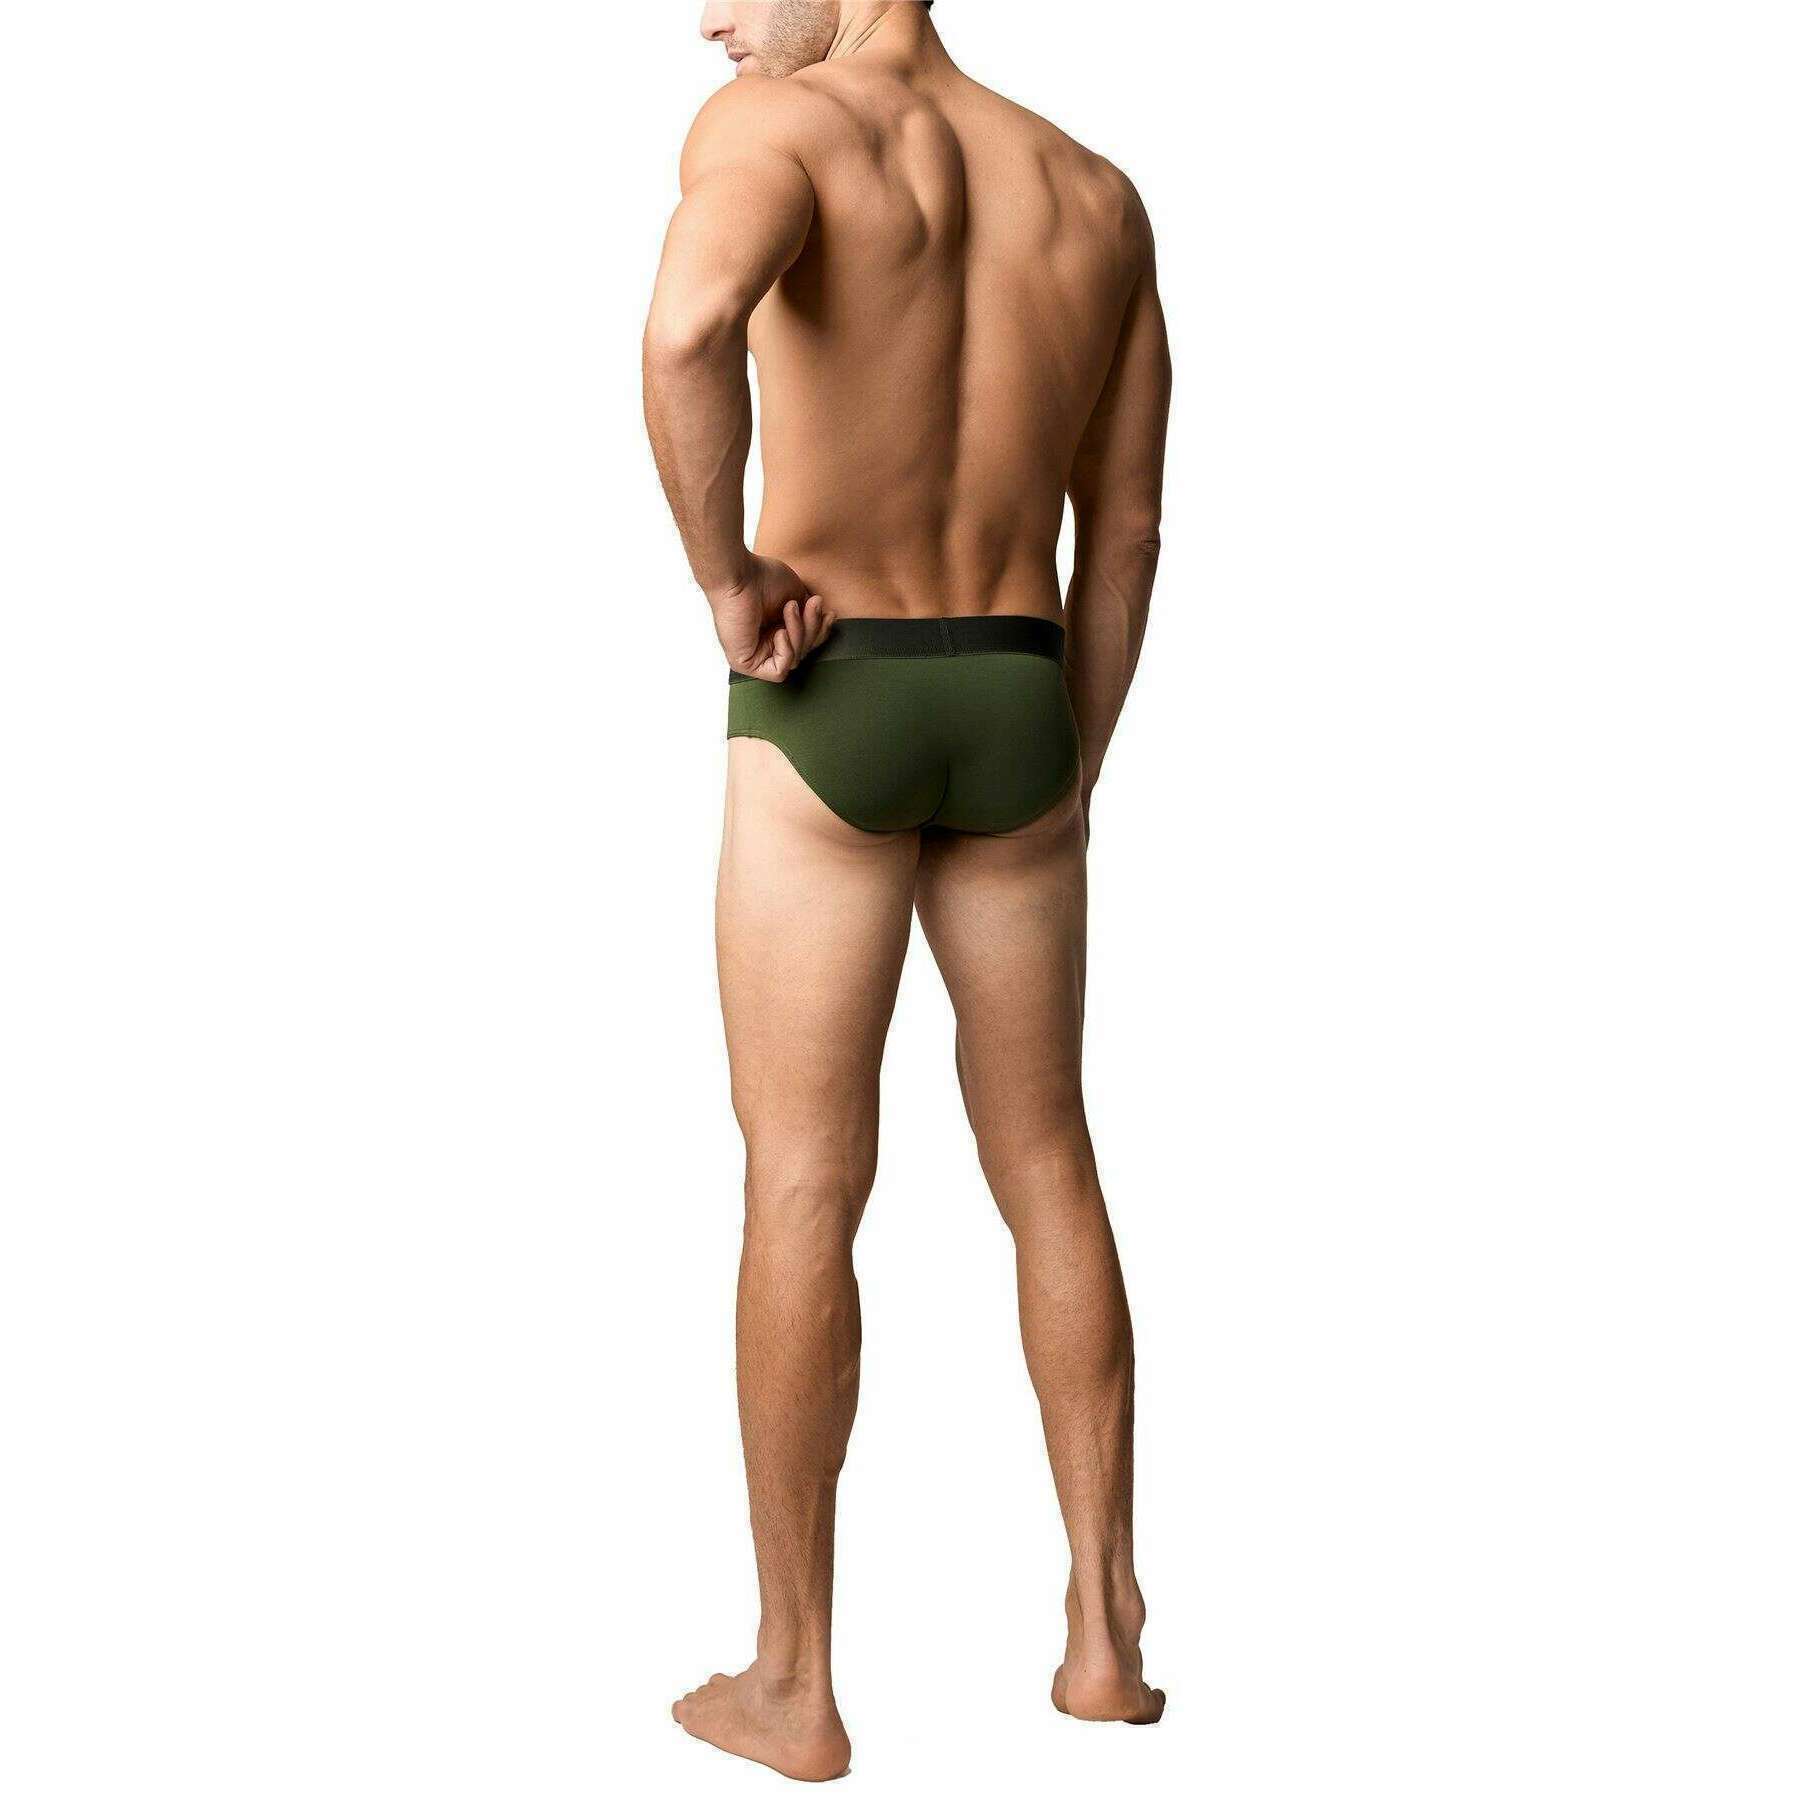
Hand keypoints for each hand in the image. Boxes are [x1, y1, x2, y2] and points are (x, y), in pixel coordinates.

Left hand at [708, 555, 835, 681]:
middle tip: (813, 603)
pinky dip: (786, 652)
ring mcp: (754, 655)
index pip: (804, 643)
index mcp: (774, 630)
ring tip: (789, 607)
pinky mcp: (744, 663)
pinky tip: (779, 631)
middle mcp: (763, 644)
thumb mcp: (797, 596)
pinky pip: (778, 672)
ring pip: (794, 660)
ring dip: (799, 632)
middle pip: (802, 652)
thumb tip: (824, 625)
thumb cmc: (762, 578)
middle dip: (812, 628)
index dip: (820, 631)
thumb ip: (809, 616)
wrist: (740, 575)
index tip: (829, 613)